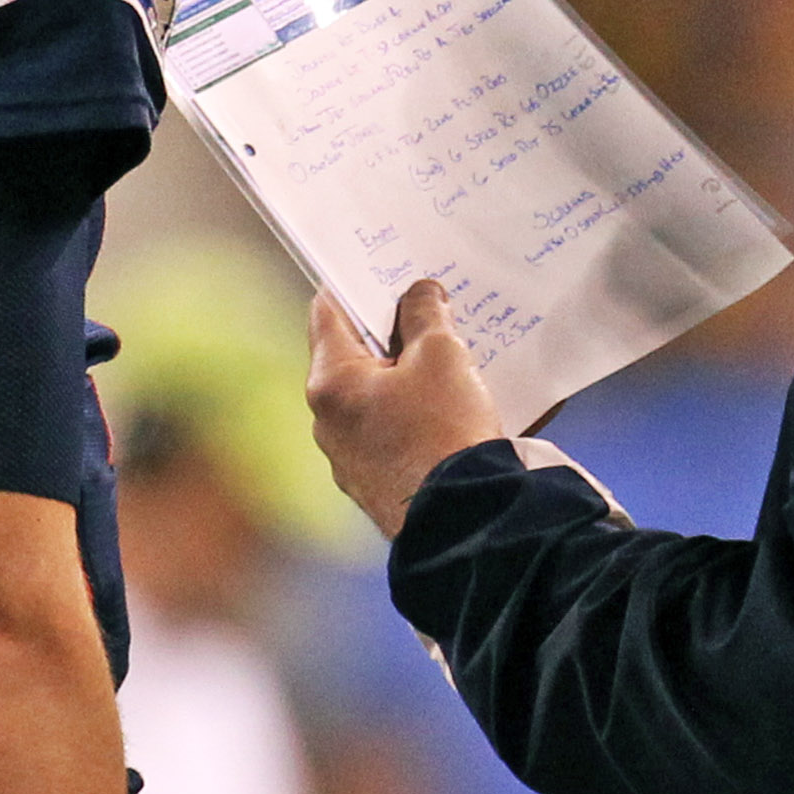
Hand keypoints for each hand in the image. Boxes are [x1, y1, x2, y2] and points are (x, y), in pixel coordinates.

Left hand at [307, 279, 506, 538]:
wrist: (466, 522)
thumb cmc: (446, 432)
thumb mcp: (442, 356)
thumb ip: (426, 315)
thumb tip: (419, 294)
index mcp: (331, 383)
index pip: (327, 312)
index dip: (354, 285)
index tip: (381, 271)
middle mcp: (327, 423)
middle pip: (352, 358)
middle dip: (390, 335)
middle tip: (428, 314)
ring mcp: (349, 460)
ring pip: (374, 400)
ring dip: (405, 379)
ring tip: (450, 364)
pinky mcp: (376, 487)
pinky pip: (391, 437)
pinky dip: (415, 418)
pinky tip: (452, 412)